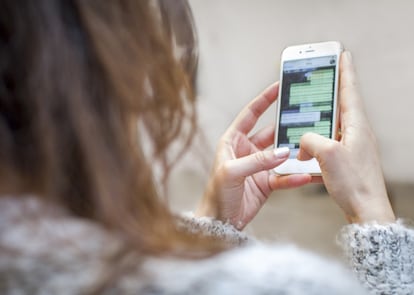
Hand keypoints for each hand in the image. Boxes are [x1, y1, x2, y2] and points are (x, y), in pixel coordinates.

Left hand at [196, 83, 310, 228]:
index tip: (279, 87)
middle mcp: (246, 151)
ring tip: (311, 147)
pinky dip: (294, 176)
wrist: (220, 222)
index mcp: (233, 141)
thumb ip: (257, 160)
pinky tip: (305, 175)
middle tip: (305, 117)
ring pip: (280, 155)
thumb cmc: (217, 194)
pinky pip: (284, 177)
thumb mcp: (232, 172)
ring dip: (294, 152)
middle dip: (286, 126)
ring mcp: (258, 167)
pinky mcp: (266, 183)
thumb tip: (283, 151)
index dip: (264, 100)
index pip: (250, 115)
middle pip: (270, 133)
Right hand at [298, 51, 394, 223]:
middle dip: (331, 92)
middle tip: (321, 80)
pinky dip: (317, 147)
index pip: (350, 91)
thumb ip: (310, 140)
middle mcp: (357, 134)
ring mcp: (353, 147)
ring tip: (306, 121)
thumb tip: (303, 140)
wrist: (366, 210)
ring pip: (332, 127)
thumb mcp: (326, 155)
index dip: (345, 71)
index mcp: (356, 126)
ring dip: (319, 124)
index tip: (342, 56)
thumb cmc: (354, 183)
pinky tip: (306, 155)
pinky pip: (329, 146)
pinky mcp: (347, 161)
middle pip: (342, 106)